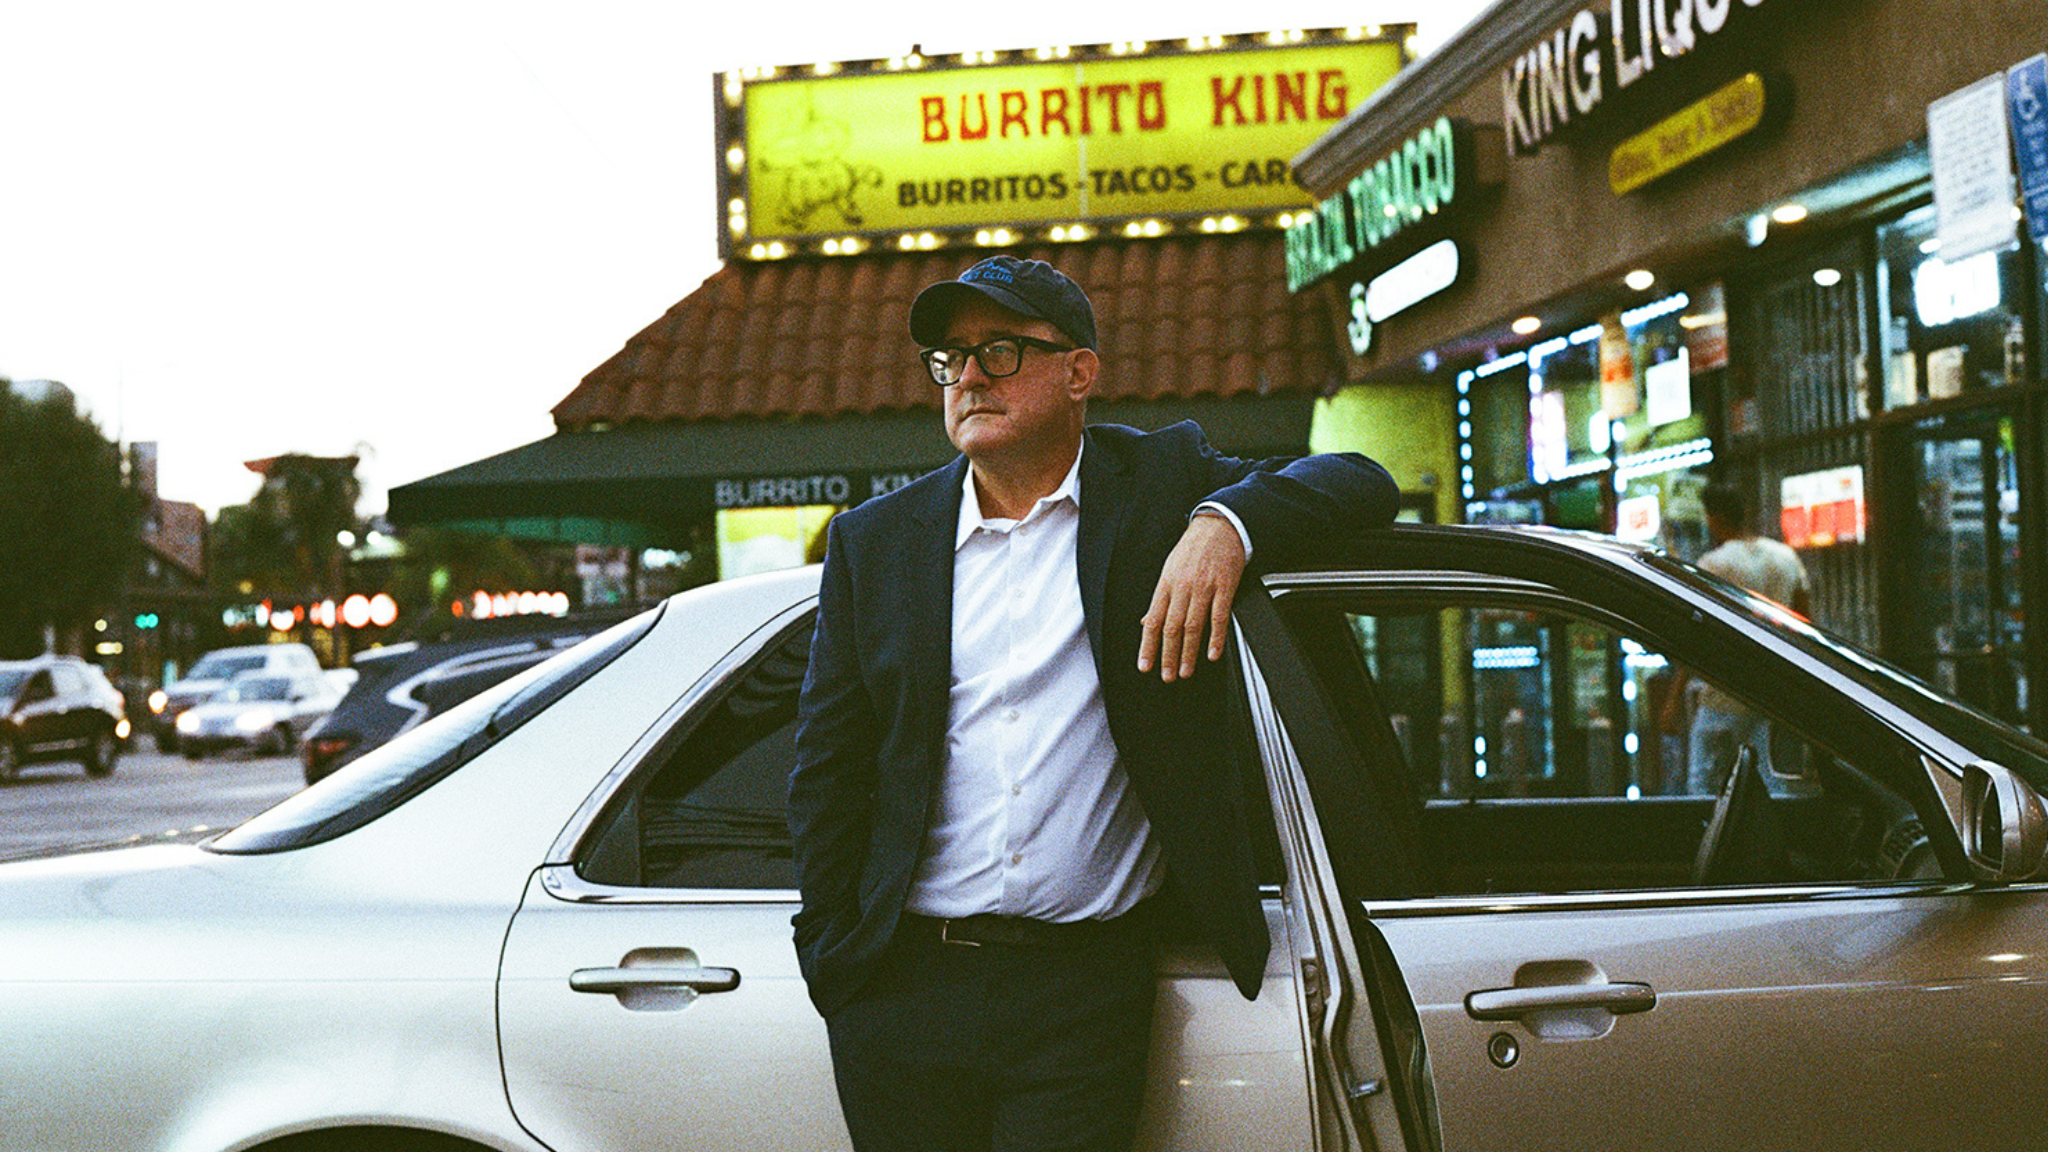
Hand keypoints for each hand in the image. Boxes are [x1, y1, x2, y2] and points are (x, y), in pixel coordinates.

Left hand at [1139, 512, 1246, 682]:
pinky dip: (1215, 637)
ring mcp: (1204, 587)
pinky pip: (1219, 616)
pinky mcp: (1224, 586)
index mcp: (1166, 584)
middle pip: (1172, 627)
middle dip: (1168, 655)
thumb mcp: (1169, 570)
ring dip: (1189, 652)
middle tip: (1167, 675)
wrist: (1218, 526)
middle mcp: (1182, 587)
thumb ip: (1159, 599)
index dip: (1147, 646)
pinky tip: (1212, 653)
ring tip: (1186, 670)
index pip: (1153, 620)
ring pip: (1193, 625)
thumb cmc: (1193, 549)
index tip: (1145, 665)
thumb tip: (1145, 622)